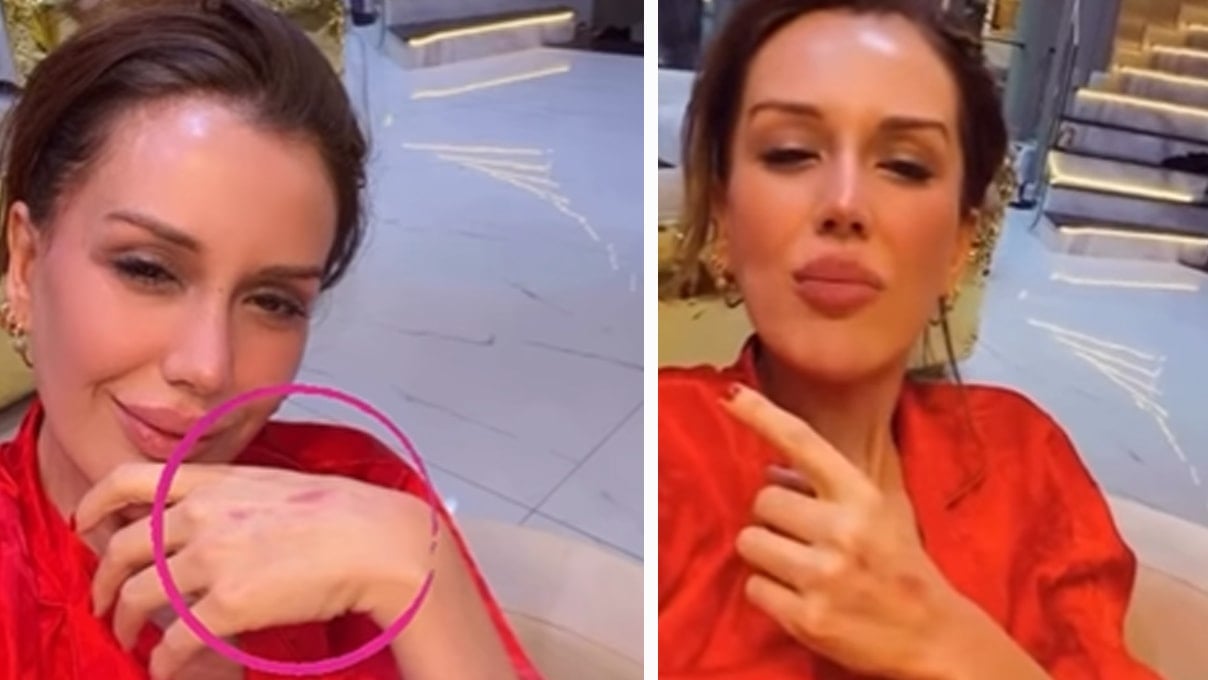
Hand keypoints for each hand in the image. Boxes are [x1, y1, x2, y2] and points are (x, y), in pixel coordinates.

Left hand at [75, 463, 433, 679]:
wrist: (378, 541)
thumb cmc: (343, 512)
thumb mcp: (274, 483)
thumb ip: (228, 494)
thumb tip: (202, 517)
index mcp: (214, 481)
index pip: (128, 481)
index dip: (93, 504)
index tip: (84, 524)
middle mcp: (202, 516)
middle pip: (121, 548)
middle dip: (103, 580)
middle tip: (105, 599)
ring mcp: (212, 561)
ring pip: (137, 598)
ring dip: (125, 623)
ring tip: (130, 636)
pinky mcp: (227, 607)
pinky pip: (173, 642)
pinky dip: (161, 661)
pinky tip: (165, 667)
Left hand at [723, 385, 986, 679]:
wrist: (934, 636)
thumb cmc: (902, 567)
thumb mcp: (882, 512)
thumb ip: (829, 485)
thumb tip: (770, 470)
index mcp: (862, 497)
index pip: (803, 443)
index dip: (762, 416)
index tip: (730, 395)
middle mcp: (843, 531)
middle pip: (763, 501)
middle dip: (775, 519)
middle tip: (805, 539)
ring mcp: (824, 575)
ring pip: (750, 542)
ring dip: (767, 555)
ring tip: (802, 569)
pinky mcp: (808, 617)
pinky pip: (754, 587)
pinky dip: (770, 593)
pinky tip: (802, 597)